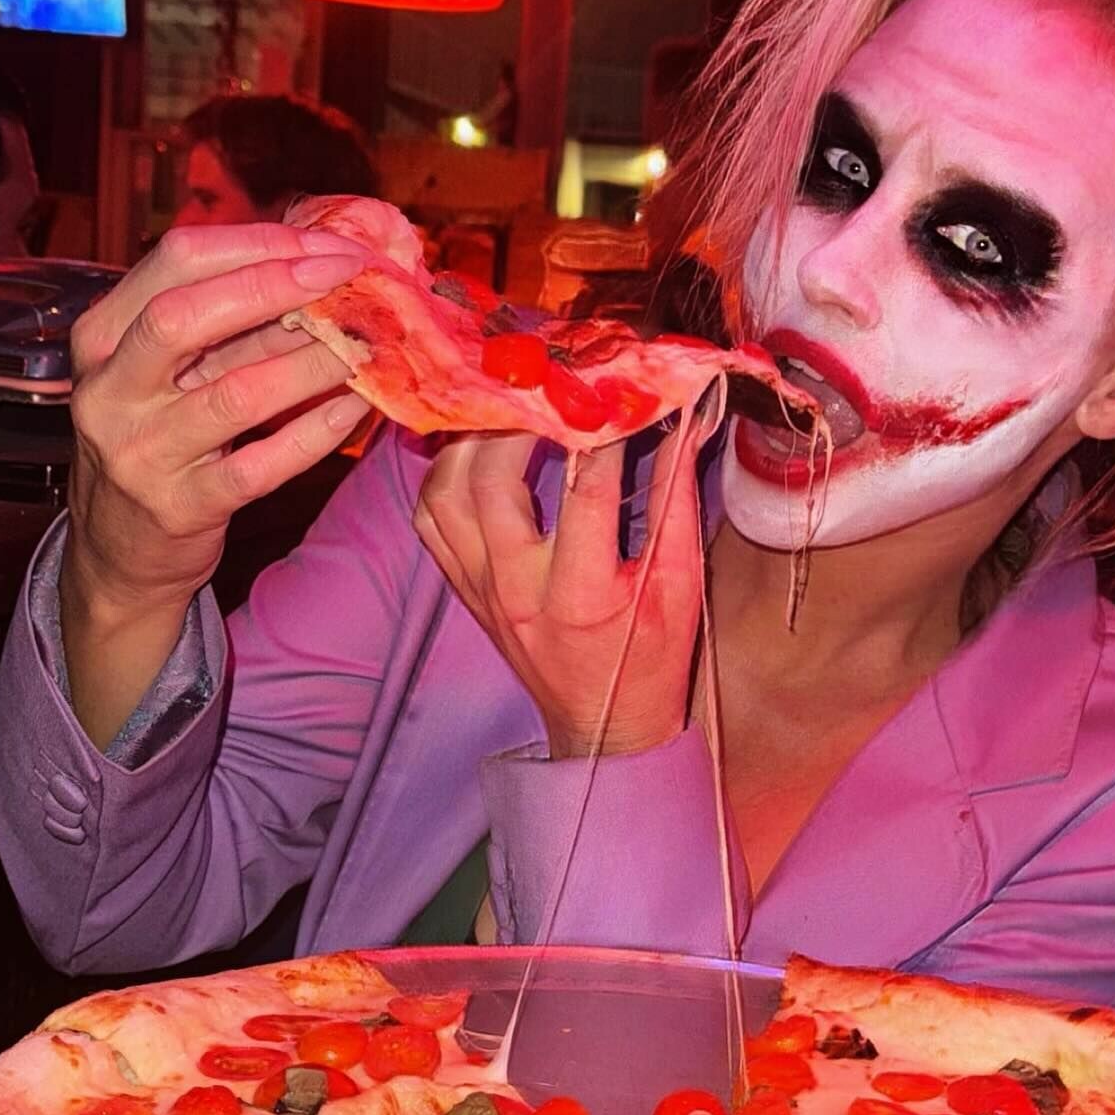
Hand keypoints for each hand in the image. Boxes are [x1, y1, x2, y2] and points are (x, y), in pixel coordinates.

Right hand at [64, 221, 370, 615]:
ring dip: (313, 361)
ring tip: (367, 342)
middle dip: (279, 285)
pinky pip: (263, 464)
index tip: (329, 244)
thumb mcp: (165, 372)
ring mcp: (143, 452)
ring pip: (238, 393)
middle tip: (351, 278)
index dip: (260, 243)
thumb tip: (318, 266)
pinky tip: (356, 406)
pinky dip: (316, 432)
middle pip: (188, 315)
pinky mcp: (184, 506)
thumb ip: (222, 323)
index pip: (177, 260)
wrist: (120, 551)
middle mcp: (111, 389)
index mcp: (102, 336)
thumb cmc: (157, 441)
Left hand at [413, 417, 713, 758]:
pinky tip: (476, 452)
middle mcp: (518, 591)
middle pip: (493, 484)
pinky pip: (431, 521)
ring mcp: (481, 591)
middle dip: (520, 423)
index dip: (604, 432)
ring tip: (508, 410)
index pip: (587, 490)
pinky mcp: (464, 590)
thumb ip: (678, 499)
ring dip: (471, 444)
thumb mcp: (680, 583)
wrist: (603, 726)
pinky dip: (445, 477)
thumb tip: (684, 421)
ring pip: (446, 497)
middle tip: (548, 388)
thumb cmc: (651, 658)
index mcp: (582, 594)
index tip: (617, 391)